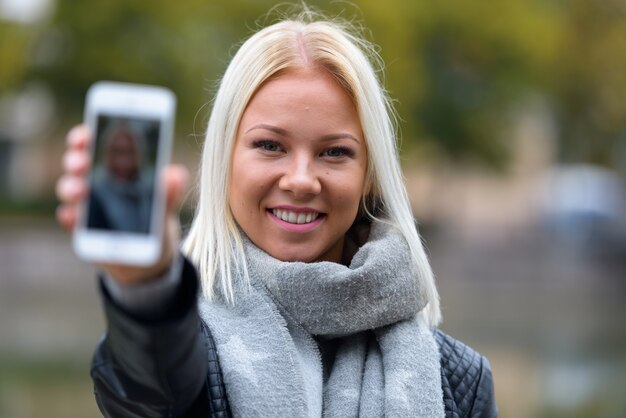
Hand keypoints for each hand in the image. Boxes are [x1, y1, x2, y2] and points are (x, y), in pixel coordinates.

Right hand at [56, 125, 188, 284]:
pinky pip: (70, 222)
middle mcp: (95, 183)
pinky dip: (69, 218)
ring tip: (81, 191)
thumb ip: (170, 190)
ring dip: (71, 187)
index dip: (87, 135)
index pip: (95, 144)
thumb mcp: (166, 205)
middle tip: (83, 163)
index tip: (87, 132)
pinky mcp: (81, 231)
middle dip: (76, 159)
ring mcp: (85, 206)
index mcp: (114, 168)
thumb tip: (175, 175)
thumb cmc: (155, 220)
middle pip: (76, 163)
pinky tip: (72, 217)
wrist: (151, 256)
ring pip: (69, 189)